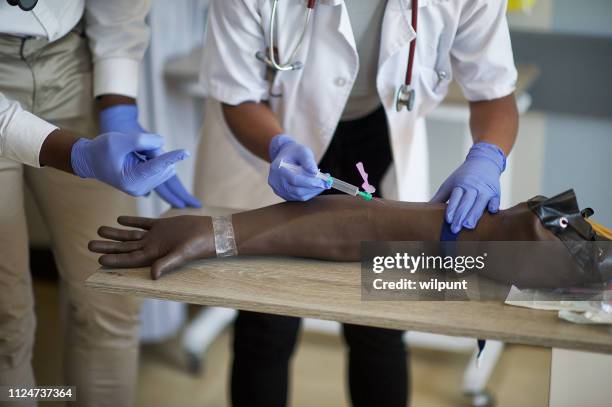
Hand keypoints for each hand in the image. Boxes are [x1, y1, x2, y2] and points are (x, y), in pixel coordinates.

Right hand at [71, 132, 187, 195]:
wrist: (90, 160)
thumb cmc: (101, 149)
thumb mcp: (118, 140)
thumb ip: (140, 140)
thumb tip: (162, 142)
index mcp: (131, 180)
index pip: (156, 166)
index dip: (171, 157)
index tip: (186, 152)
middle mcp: (140, 188)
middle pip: (162, 165)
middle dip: (154, 152)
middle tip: (136, 147)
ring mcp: (145, 188)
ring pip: (164, 166)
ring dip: (153, 155)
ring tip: (134, 153)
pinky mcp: (147, 184)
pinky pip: (160, 169)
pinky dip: (152, 159)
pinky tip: (137, 158)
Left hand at [89, 215, 214, 279]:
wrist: (211, 233)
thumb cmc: (198, 246)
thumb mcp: (181, 255)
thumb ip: (166, 264)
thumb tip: (153, 275)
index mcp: (154, 255)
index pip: (129, 258)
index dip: (114, 259)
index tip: (98, 260)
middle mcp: (152, 246)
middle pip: (125, 247)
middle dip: (107, 246)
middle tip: (89, 244)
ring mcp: (156, 236)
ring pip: (131, 235)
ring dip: (115, 233)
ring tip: (99, 230)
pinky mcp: (162, 225)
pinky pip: (143, 223)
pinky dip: (132, 221)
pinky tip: (120, 219)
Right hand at [268, 134, 326, 200]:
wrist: (284, 155)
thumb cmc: (295, 152)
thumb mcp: (303, 151)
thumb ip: (308, 161)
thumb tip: (315, 173)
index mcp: (278, 168)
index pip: (295, 180)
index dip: (310, 182)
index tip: (323, 181)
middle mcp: (275, 181)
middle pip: (296, 190)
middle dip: (314, 188)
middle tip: (326, 183)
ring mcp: (278, 189)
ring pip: (298, 196)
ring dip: (312, 192)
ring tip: (322, 184)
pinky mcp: (282, 194)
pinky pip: (297, 197)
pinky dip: (308, 193)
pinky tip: (315, 187)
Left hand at [430, 142, 505, 233]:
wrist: (484, 161)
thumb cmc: (464, 176)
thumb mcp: (450, 183)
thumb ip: (440, 197)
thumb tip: (426, 209)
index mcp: (460, 185)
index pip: (455, 198)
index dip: (452, 209)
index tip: (448, 220)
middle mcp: (473, 187)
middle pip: (466, 202)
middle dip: (460, 216)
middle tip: (455, 229)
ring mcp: (485, 190)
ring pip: (480, 203)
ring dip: (474, 214)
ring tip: (468, 226)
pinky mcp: (495, 192)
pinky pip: (496, 199)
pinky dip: (494, 204)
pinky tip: (492, 211)